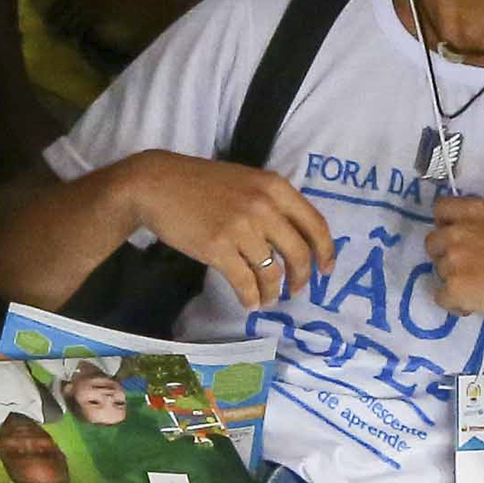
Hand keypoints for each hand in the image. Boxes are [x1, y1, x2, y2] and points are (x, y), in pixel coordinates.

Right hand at [129, 153, 333, 303]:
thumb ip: (272, 202)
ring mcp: (241, 228)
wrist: (157, 185)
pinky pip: (244, 282)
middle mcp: (263, 206)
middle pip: (298, 252)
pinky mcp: (218, 248)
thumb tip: (295, 238)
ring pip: (271, 272)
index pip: (314, 224)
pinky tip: (249, 301)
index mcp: (275, 187)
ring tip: (267, 299)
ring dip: (272, 292)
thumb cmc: (201, 183)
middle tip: (297, 290)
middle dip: (301, 277)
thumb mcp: (246, 181)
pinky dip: (250, 297)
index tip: (326, 270)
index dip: (325, 251)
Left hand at [423, 195, 483, 332]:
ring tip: (481, 288)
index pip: (440, 209)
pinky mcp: (455, 288)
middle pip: (432, 243)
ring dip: (454, 281)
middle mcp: (460, 231)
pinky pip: (442, 297)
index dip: (446, 224)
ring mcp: (454, 260)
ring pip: (438, 271)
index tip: (457, 237)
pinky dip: (457, 303)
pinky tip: (478, 304)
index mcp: (477, 210)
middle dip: (446, 256)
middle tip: (470, 268)